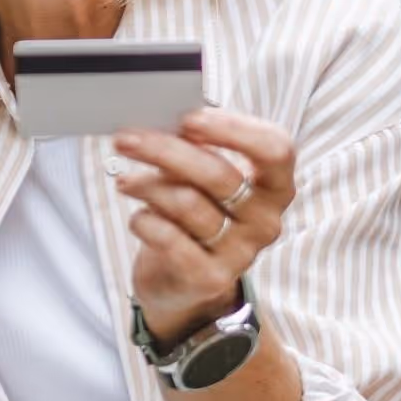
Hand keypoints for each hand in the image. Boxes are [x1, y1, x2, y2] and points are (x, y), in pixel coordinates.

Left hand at [114, 108, 296, 344]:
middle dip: (165, 150)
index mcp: (274, 187)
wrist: (183, 282)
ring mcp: (241, 253)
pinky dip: (145, 220)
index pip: (274, 149)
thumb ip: (194, 151)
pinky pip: (168, 237)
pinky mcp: (210, 278)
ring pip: (186, 203)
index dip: (234, 128)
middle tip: (126, 139)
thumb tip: (162, 123)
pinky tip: (138, 217)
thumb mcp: (200, 179)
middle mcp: (265, 221)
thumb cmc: (194, 213)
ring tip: (126, 181)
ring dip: (147, 185)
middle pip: (218, 173)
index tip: (189, 118)